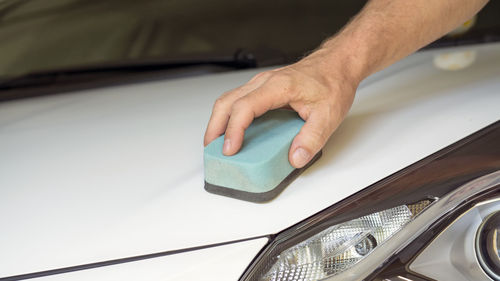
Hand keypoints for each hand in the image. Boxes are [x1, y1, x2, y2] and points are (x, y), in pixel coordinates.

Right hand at [204, 48, 358, 167]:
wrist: (337, 65)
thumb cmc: (332, 83)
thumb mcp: (329, 115)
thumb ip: (312, 138)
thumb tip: (296, 157)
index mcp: (278, 87)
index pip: (245, 107)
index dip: (234, 130)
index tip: (230, 149)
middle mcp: (265, 82)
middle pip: (227, 102)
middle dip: (215, 128)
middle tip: (212, 149)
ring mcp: (261, 84)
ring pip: (228, 99)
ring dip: (218, 121)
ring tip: (216, 142)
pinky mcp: (262, 88)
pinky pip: (237, 99)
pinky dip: (228, 116)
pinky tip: (231, 129)